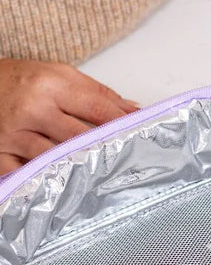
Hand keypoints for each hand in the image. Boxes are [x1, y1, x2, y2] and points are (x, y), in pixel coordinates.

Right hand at [0, 60, 137, 175]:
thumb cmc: (18, 79)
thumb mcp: (57, 74)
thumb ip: (96, 93)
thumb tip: (132, 109)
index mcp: (51, 85)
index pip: (98, 108)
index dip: (123, 124)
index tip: (142, 136)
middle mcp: (32, 109)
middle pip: (80, 138)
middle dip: (104, 151)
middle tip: (128, 166)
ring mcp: (13, 134)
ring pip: (54, 159)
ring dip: (78, 171)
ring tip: (101, 182)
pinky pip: (24, 174)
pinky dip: (42, 182)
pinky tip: (61, 190)